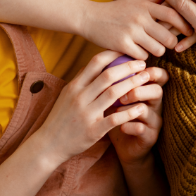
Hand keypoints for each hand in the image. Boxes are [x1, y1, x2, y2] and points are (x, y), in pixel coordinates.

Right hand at [35, 50, 153, 164]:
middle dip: (128, 67)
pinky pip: (114, 119)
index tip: (128, 51)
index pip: (95, 63)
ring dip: (132, 84)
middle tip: (142, 63)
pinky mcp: (93, 131)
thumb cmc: (61, 118)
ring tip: (146, 79)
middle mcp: (80, 97)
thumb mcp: (67, 95)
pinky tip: (142, 107)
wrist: (49, 144)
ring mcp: (86, 114)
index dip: (113, 54)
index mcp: (74, 86)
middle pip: (107, 76)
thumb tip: (97, 63)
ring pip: (113, 93)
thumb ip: (82, 80)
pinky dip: (129, 112)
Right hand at [81, 0, 191, 58]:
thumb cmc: (117, 10)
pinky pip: (142, 56)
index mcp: (145, 6)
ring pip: (157, 49)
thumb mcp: (136, 1)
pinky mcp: (121, 44)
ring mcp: (130, 31)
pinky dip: (142, 56)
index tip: (189, 32)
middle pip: (168, 37)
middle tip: (167, 44)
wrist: (90, 18)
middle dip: (171, 43)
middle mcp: (139, 17)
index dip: (184, 25)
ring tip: (152, 48)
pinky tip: (138, 51)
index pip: (173, 15)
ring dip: (157, 51)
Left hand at [109, 66, 167, 166]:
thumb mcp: (117, 98)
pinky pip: (143, 130)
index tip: (136, 68)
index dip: (152, 71)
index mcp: (149, 91)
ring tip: (117, 109)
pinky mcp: (149, 137)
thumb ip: (116, 82)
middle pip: (157, 91)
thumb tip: (104, 59)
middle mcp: (155, 105)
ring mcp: (154, 121)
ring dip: (131, 108)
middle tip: (122, 94)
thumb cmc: (118, 117)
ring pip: (148, 110)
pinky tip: (120, 127)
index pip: (160, 76)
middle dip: (139, 89)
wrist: (123, 148)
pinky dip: (130, 126)